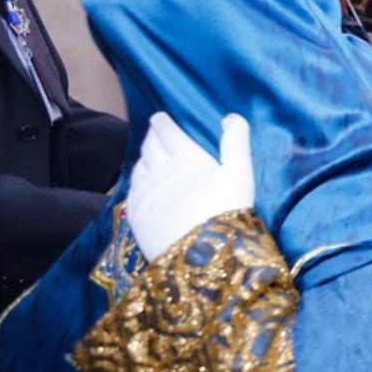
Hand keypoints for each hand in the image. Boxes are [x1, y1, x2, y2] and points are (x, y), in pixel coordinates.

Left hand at [127, 113, 255, 260]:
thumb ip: (236, 144)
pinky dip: (135, 180)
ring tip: (147, 155)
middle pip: (151, 147)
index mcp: (185, 157)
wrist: (199, 255)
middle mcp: (159, 170)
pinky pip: (131, 189)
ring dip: (143, 157)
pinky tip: (139, 182)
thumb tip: (232, 117)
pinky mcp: (136, 214)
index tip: (159, 117)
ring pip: (138, 167)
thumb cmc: (225, 210)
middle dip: (152, 137)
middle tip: (154, 132)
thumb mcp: (240, 175)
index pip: (168, 133)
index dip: (163, 123)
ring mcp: (144, 192)